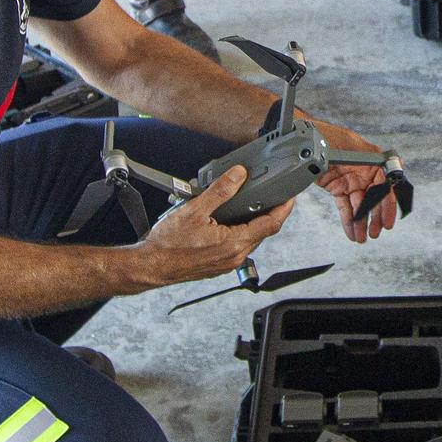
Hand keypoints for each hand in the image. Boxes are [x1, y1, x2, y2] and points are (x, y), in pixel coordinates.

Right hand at [137, 164, 294, 286]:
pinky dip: (239, 232)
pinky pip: (237, 246)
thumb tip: (238, 175)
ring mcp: (227, 263)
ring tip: (247, 205)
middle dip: (268, 214)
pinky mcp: (218, 265)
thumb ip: (220, 191)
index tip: (289, 198)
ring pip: (249, 240)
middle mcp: (235, 256)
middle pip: (262, 232)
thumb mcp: (195, 210)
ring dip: (252, 224)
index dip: (283, 209)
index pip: (270, 224)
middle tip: (270, 197)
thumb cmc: (168, 245)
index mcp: (234, 243)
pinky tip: (228, 222)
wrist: (151, 266)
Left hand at [313, 122, 402, 243]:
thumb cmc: (326, 134)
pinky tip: (352, 232)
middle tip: (375, 233)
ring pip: (359, 206)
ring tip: (362, 237)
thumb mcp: (350, 142)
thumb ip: (370, 154)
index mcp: (370, 161)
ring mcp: (351, 181)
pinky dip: (348, 220)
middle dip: (375, 218)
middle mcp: (363, 172)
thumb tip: (395, 162)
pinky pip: (345, 206)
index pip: (384, 186)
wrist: (303, 139)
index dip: (387, 205)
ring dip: (361, 223)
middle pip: (373, 199)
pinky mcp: (338, 188)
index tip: (388, 221)